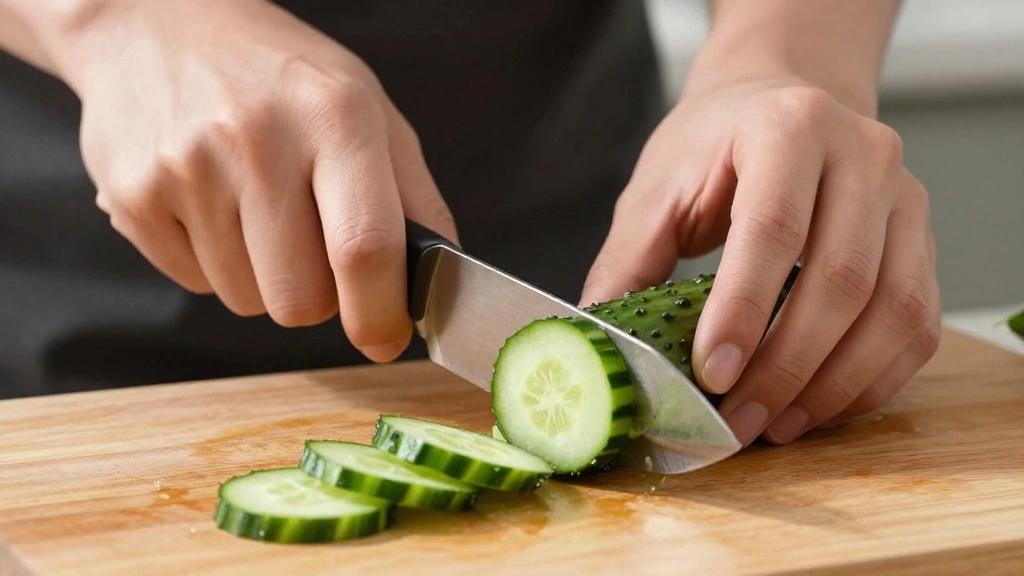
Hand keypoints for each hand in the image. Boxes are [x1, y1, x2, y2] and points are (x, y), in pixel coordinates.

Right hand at [66, 0, 456, 361]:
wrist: (157, 22)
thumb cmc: (281, 76)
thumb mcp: (368, 110)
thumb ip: (414, 199)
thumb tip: (439, 287)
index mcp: (334, 115)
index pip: (364, 247)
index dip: (379, 313)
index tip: (384, 339)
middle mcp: (256, 141)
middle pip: (300, 300)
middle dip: (318, 297)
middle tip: (310, 244)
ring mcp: (185, 169)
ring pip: (247, 301)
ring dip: (263, 277)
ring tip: (253, 207)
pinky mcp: (132, 197)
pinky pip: (194, 285)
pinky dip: (213, 263)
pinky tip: (211, 203)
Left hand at [581, 77, 940, 445]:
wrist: (780, 105)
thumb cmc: (713, 147)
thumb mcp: (656, 189)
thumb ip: (627, 261)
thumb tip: (598, 340)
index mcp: (788, 128)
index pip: (773, 228)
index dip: (743, 309)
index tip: (713, 374)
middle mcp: (863, 156)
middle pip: (843, 278)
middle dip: (788, 365)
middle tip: (740, 420)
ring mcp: (906, 199)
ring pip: (894, 310)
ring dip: (835, 384)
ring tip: (776, 425)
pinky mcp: (923, 242)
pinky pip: (917, 325)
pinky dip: (872, 378)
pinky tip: (819, 405)